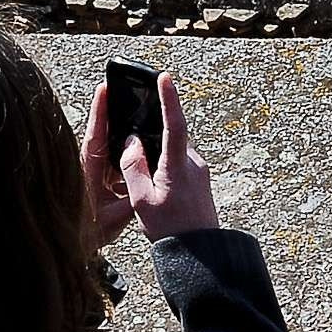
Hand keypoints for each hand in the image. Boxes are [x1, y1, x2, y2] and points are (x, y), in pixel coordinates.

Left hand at [79, 83, 137, 253]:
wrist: (73, 247)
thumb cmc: (89, 233)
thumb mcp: (115, 217)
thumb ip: (131, 199)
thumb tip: (144, 180)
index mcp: (88, 171)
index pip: (95, 135)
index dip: (100, 111)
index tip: (105, 88)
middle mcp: (87, 168)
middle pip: (104, 136)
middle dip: (116, 116)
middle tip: (130, 93)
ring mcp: (90, 173)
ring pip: (108, 149)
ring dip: (122, 138)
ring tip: (140, 122)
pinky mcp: (94, 180)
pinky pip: (110, 162)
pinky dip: (123, 157)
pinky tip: (138, 157)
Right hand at [84, 72, 223, 240]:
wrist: (201, 254)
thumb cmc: (171, 230)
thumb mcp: (142, 201)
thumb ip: (133, 167)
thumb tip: (130, 142)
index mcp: (177, 166)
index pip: (174, 124)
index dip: (168, 98)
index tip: (164, 77)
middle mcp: (193, 164)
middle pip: (170, 136)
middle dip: (152, 133)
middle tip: (134, 137)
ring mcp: (199, 171)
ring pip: (173, 151)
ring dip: (157, 155)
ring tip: (144, 180)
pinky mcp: (200, 180)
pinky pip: (178, 162)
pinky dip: (164, 165)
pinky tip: (155, 186)